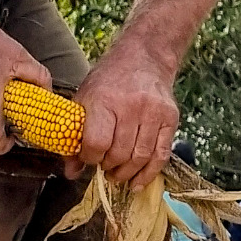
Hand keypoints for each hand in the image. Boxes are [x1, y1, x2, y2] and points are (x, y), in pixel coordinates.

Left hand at [67, 34, 178, 187]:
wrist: (144, 58)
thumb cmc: (110, 80)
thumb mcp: (85, 100)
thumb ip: (75, 136)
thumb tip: (71, 172)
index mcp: (104, 100)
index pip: (96, 143)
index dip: (90, 157)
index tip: (89, 157)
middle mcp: (131, 106)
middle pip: (119, 154)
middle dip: (108, 167)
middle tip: (104, 166)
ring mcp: (153, 113)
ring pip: (140, 158)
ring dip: (126, 173)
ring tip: (117, 174)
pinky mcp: (170, 119)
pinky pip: (161, 155)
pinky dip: (149, 173)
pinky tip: (137, 182)